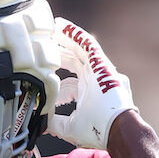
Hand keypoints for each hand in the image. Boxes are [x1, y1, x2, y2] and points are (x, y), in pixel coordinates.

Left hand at [47, 17, 137, 149]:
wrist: (117, 129)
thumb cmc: (98, 131)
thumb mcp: (70, 127)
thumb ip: (55, 123)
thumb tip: (42, 123)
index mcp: (88, 93)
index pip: (70, 80)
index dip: (56, 77)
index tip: (43, 73)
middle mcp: (94, 79)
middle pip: (75, 59)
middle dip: (61, 51)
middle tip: (46, 42)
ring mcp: (98, 70)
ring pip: (81, 48)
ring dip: (66, 37)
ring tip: (53, 27)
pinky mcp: (101, 64)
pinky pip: (88, 44)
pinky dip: (76, 35)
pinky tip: (63, 26)